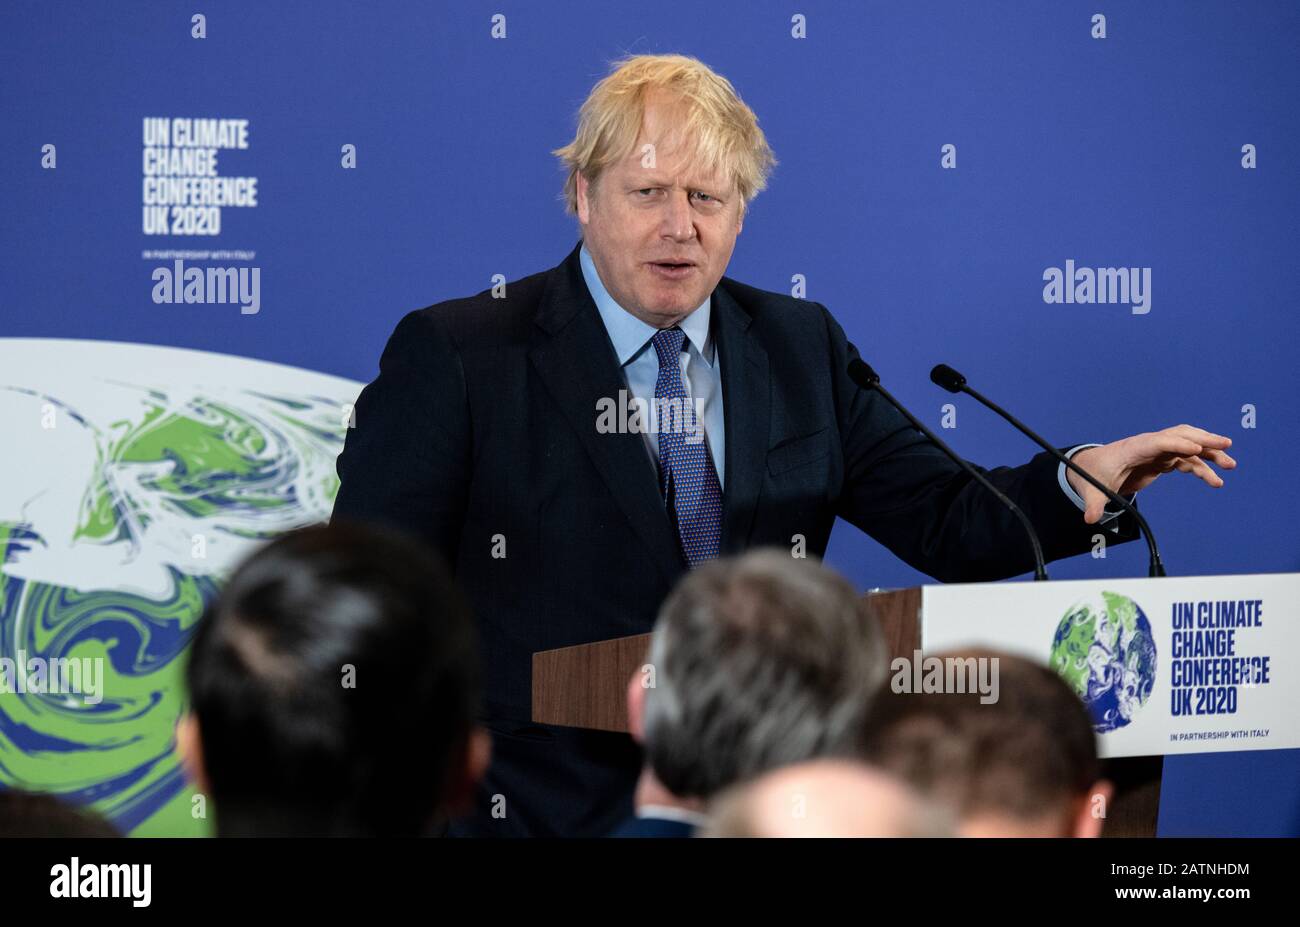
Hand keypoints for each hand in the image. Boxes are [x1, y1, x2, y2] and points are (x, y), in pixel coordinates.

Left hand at [1068, 425, 1235, 523]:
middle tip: (1226, 445)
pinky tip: (1215, 480)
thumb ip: (1094, 504)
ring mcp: (1158, 451)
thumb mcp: (1092, 491)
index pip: (1157, 442)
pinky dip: (1202, 468)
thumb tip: (1089, 519)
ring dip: (1209, 453)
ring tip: (1230, 465)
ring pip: (1188, 446)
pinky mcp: (1162, 460)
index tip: (1197, 448)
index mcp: (1132, 449)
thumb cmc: (1093, 475)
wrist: (1093, 468)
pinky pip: (1186, 460)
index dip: (1176, 444)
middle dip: (1203, 438)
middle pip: (1179, 435)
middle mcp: (1148, 445)